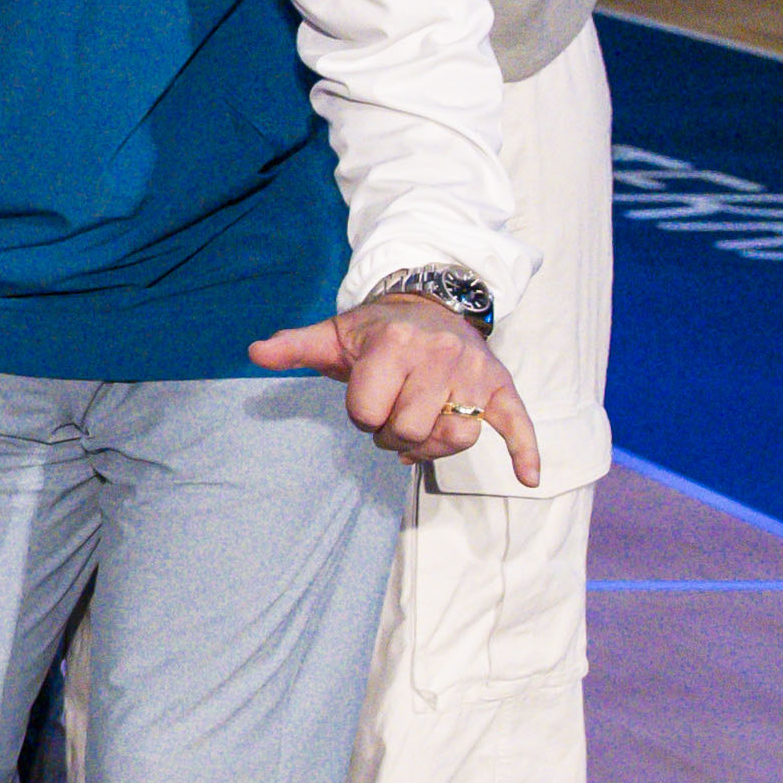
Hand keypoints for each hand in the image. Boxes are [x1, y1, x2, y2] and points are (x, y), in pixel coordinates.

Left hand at [250, 299, 546, 485]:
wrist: (430, 304)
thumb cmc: (376, 329)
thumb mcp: (333, 334)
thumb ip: (295, 346)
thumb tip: (255, 352)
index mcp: (395, 344)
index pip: (369, 410)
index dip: (361, 417)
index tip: (365, 404)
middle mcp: (440, 356)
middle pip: (412, 428)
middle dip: (393, 435)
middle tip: (389, 420)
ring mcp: (475, 373)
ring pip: (457, 435)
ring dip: (433, 448)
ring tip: (418, 436)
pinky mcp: (501, 387)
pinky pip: (517, 423)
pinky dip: (525, 452)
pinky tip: (528, 478)